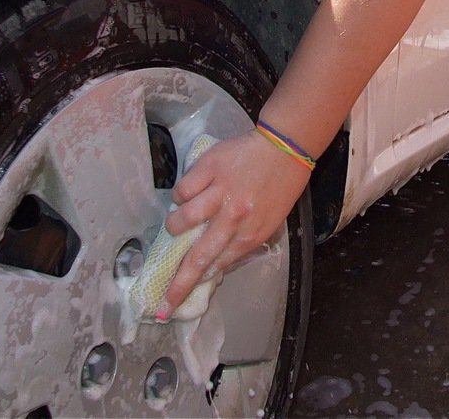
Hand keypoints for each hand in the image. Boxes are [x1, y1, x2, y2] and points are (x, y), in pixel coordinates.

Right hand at [160, 129, 310, 313]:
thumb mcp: (269, 222)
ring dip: (174, 226)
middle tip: (163, 300)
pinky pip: (182, 190)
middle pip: (198, 256)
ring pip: (182, 220)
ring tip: (175, 224)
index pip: (217, 265)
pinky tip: (189, 192)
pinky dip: (180, 195)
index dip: (196, 283)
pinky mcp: (209, 168)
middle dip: (178, 282)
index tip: (178, 298)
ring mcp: (220, 192)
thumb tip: (215, 263)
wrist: (286, 148)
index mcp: (252, 233)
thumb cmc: (279, 186)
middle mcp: (235, 217)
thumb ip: (244, 241)